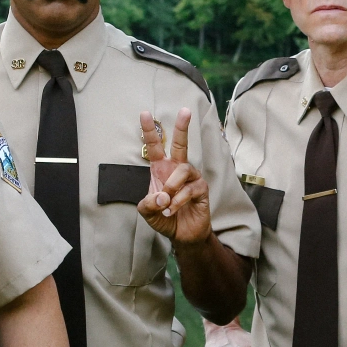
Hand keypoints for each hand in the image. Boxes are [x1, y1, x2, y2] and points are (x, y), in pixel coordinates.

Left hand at [137, 109, 211, 243]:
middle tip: (185, 111)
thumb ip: (147, 204)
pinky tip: (172, 210)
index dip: (149, 131)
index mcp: (161, 169)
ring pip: (183, 169)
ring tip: (165, 203)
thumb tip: (160, 197)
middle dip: (182, 127)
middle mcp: (177, 169)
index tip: (144, 114)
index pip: (154, 147)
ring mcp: (191, 178)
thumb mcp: (148, 212)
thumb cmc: (165, 218)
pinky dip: (178, 201)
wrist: (182, 235)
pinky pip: (190, 189)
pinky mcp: (201, 189)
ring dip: (171, 187)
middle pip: (181, 144)